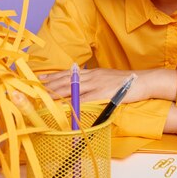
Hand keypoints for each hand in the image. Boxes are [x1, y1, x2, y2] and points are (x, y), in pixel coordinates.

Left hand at [39, 68, 176, 102]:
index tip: (39, 78)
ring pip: (71, 88)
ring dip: (55, 92)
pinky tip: (63, 104)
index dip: (52, 76)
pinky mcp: (102, 93)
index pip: (68, 73)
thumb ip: (95, 83)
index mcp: (92, 72)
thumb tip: (83, 89)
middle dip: (48, 84)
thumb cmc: (127, 82)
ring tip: (41, 96)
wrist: (143, 81)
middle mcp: (91, 76)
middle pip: (65, 80)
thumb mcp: (108, 79)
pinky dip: (72, 101)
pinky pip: (83, 98)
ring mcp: (96, 84)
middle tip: (33, 87)